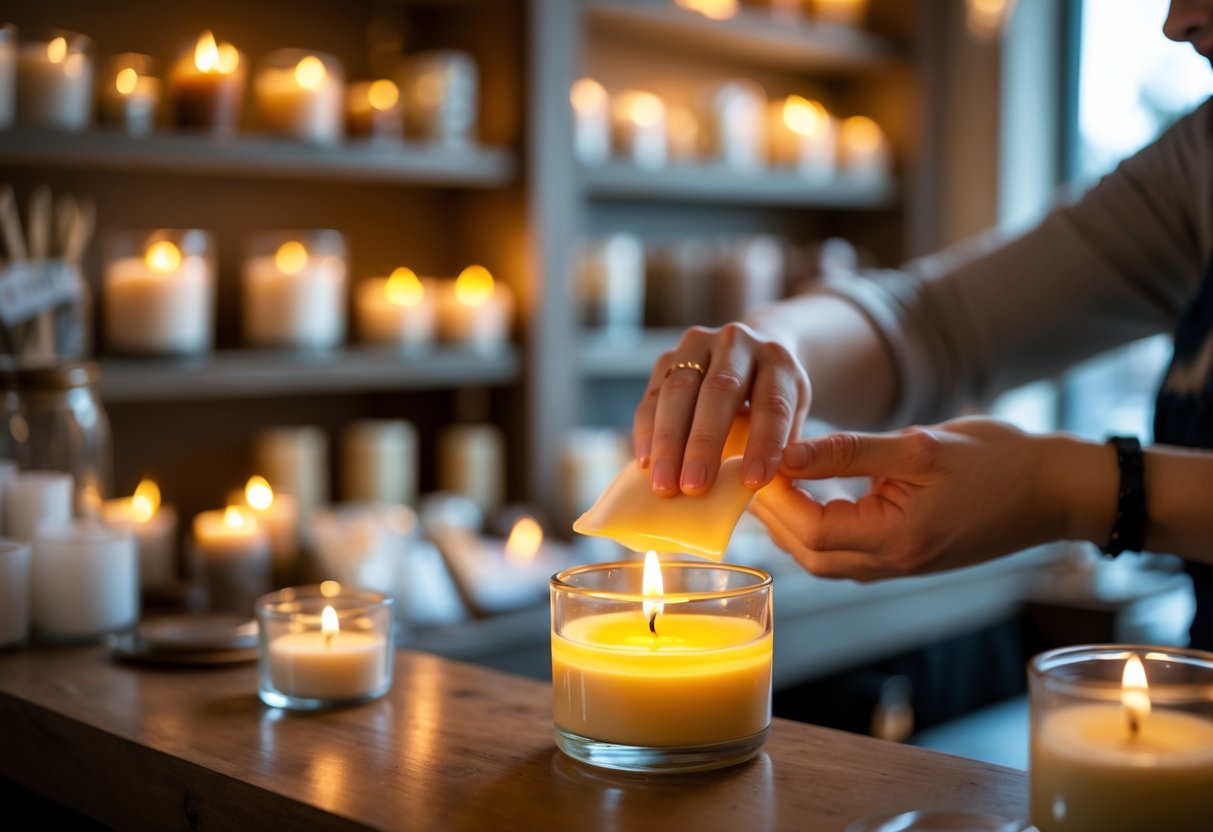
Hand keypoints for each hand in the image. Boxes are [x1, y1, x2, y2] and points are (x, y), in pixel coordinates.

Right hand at [633, 323, 810, 497]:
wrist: (751, 361)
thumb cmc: (771, 409)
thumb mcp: (792, 428)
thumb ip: (786, 460)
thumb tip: (776, 500)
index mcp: (779, 363)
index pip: (772, 404)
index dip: (763, 443)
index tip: (752, 482)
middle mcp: (739, 344)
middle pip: (720, 390)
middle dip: (704, 442)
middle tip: (693, 487)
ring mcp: (699, 345)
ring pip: (678, 389)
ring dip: (667, 441)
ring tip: (664, 484)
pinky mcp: (668, 358)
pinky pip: (653, 394)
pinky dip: (647, 431)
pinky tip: (646, 463)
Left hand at [751, 417, 1083, 580]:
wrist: (1053, 490)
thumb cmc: (996, 463)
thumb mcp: (917, 447)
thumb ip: (848, 452)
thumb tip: (787, 453)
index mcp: (895, 540)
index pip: (811, 529)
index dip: (775, 495)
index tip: (754, 456)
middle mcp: (890, 564)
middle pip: (805, 551)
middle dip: (770, 511)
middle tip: (746, 466)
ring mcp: (896, 565)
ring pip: (819, 556)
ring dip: (786, 520)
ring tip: (765, 475)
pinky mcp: (901, 556)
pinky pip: (841, 550)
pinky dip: (811, 524)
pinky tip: (801, 490)